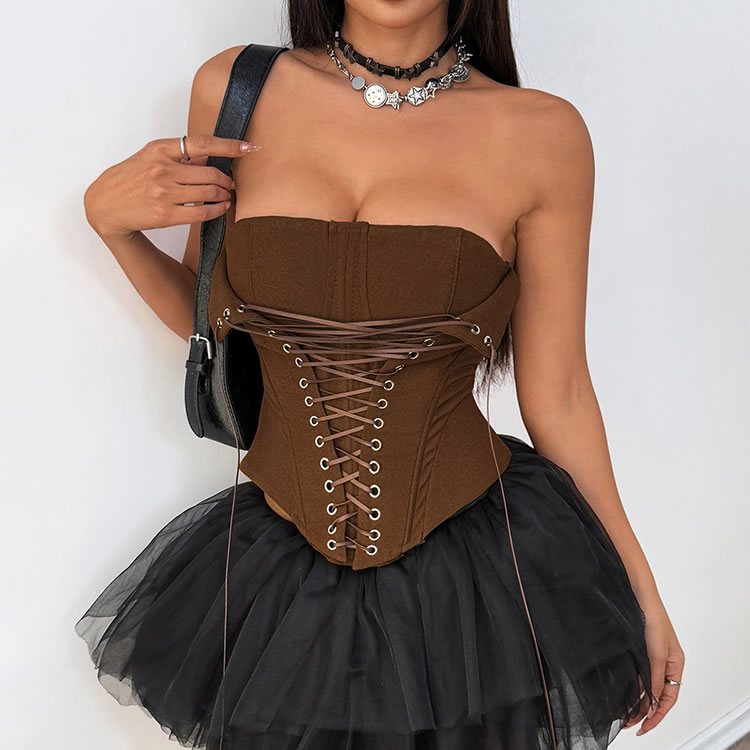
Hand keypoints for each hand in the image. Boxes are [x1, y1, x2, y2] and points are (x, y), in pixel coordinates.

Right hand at [83, 134, 261, 240]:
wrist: (105, 205)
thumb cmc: (130, 179)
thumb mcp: (149, 158)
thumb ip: (178, 156)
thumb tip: (210, 156)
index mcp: (159, 149)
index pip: (202, 143)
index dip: (229, 145)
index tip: (248, 147)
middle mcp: (162, 169)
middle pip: (211, 172)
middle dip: (228, 180)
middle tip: (232, 184)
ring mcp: (164, 192)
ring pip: (210, 191)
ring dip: (225, 195)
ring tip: (227, 196)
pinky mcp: (166, 214)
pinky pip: (202, 211)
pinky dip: (218, 209)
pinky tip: (221, 207)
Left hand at [623, 597, 684, 735]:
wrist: (636, 594)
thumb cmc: (651, 617)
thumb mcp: (655, 651)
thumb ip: (655, 677)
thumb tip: (654, 702)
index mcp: (675, 664)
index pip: (669, 698)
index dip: (657, 715)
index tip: (645, 726)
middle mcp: (664, 663)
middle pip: (658, 695)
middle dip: (645, 712)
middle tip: (629, 724)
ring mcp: (650, 657)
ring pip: (646, 687)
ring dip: (637, 702)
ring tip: (624, 715)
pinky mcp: (637, 651)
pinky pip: (637, 675)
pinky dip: (632, 688)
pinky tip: (623, 695)